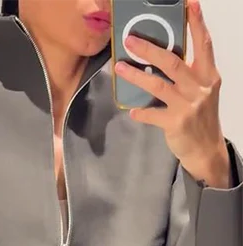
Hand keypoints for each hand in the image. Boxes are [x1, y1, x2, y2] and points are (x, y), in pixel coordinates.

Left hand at [116, 0, 230, 187]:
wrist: (205, 148)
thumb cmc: (200, 116)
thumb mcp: (202, 91)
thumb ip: (189, 74)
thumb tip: (162, 57)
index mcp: (209, 75)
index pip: (203, 44)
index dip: (196, 23)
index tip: (189, 4)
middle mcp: (200, 87)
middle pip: (173, 62)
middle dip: (149, 49)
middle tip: (130, 40)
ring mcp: (188, 105)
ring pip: (157, 85)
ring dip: (135, 76)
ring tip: (119, 67)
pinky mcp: (176, 123)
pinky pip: (152, 114)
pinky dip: (140, 112)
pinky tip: (131, 111)